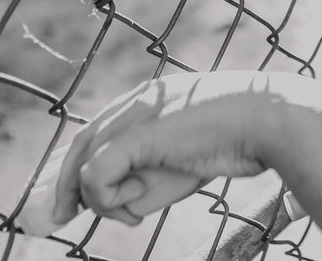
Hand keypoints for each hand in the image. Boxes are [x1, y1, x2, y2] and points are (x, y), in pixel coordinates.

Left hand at [52, 70, 283, 226]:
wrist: (264, 122)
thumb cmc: (232, 144)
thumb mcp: (180, 165)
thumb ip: (148, 178)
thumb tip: (121, 206)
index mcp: (146, 102)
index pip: (94, 133)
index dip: (74, 168)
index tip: (69, 200)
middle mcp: (133, 103)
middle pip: (78, 146)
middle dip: (63, 188)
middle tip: (57, 219)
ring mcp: (134, 116)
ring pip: (84, 165)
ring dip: (103, 200)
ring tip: (136, 211)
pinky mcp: (137, 134)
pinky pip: (97, 175)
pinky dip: (109, 198)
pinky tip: (138, 204)